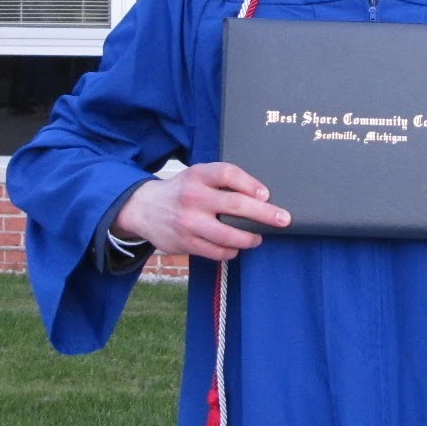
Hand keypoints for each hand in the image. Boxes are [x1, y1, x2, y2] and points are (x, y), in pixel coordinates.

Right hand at [114, 162, 290, 261]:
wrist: (144, 208)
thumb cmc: (182, 191)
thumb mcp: (197, 176)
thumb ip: (223, 182)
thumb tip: (261, 197)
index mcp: (197, 175)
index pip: (228, 174)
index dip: (251, 184)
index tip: (266, 194)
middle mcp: (193, 197)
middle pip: (235, 205)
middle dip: (264, 214)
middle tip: (282, 219)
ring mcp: (189, 222)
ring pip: (228, 235)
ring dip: (249, 238)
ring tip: (257, 237)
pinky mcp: (185, 243)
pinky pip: (217, 251)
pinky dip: (231, 250)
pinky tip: (235, 246)